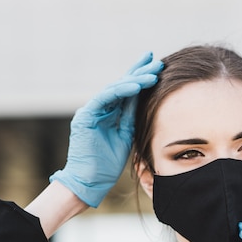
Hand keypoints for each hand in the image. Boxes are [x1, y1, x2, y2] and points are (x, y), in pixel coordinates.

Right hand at [50, 52, 162, 206]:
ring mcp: (91, 111)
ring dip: (134, 79)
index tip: (155, 66)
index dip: (140, 77)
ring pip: (114, 88)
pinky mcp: (85, 116)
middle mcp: (98, 108)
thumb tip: (144, 99)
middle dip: (139, 71)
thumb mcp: (125, 135)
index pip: (125, 91)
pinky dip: (121, 91)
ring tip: (153, 73)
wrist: (90, 181)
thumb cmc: (107, 164)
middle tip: (156, 60)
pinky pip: (105, 98)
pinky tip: (136, 85)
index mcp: (108, 113)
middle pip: (121, 85)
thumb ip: (131, 117)